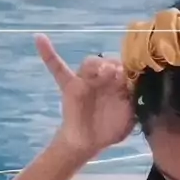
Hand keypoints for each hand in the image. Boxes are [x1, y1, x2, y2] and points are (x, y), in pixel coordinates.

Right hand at [35, 34, 135, 156]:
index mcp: (119, 84)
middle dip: (115, 66)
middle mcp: (104, 79)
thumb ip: (134, 105)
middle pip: (109, 62)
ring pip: (90, 63)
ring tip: (104, 73)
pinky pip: (58, 68)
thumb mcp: (129, 118)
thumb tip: (140, 93)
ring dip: (98, 65)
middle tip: (118, 75)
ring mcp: (86, 81)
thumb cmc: (110, 129)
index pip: (126, 69)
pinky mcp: (70, 86)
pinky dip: (48, 53)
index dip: (129, 70)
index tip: (132, 77)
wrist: (89, 142)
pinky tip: (39, 38)